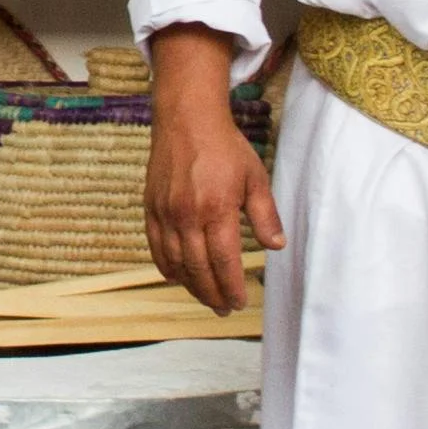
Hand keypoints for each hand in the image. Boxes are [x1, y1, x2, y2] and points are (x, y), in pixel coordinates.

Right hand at [145, 26, 285, 313]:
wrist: (187, 119)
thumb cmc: (225, 147)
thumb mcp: (255, 178)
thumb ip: (265, 215)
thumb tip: (276, 246)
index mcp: (217, 209)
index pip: (224, 262)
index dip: (232, 287)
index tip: (239, 302)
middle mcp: (188, 215)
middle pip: (198, 269)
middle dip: (212, 295)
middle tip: (224, 308)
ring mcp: (166, 213)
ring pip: (175, 263)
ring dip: (191, 286)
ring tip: (205, 297)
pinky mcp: (151, 208)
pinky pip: (156, 247)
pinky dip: (166, 267)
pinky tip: (177, 277)